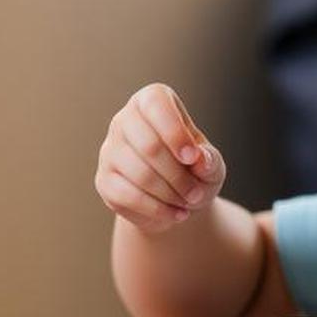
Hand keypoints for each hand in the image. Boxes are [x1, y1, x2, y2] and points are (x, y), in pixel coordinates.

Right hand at [95, 83, 225, 232]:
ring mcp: (109, 150)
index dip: (175, 132)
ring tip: (188, 203)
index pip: (156, 103)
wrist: (177, 198)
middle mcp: (124, 120)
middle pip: (149, 145)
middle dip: (179, 176)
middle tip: (197, 193)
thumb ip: (210, 159)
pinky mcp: (104, 180)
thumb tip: (199, 159)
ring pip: (140, 174)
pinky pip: (128, 196)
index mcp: (151, 101)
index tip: (192, 157)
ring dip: (171, 194)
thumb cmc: (195, 170)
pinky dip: (157, 209)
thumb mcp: (211, 163)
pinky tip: (175, 214)